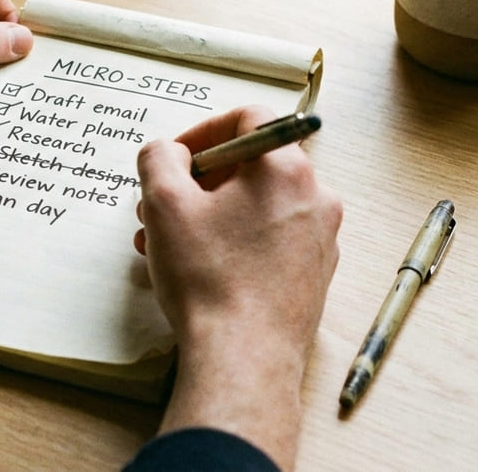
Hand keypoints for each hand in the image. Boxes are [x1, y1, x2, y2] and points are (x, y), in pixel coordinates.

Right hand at [134, 105, 341, 470]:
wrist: (244, 358)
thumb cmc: (209, 280)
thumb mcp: (164, 204)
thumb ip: (158, 158)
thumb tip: (168, 152)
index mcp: (286, 169)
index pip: (249, 118)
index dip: (204, 129)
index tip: (176, 157)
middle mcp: (315, 197)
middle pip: (252, 165)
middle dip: (198, 181)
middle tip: (161, 205)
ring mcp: (319, 239)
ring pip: (257, 206)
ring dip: (209, 215)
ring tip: (165, 243)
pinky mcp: (313, 274)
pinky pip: (270, 240)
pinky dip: (234, 242)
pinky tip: (197, 269)